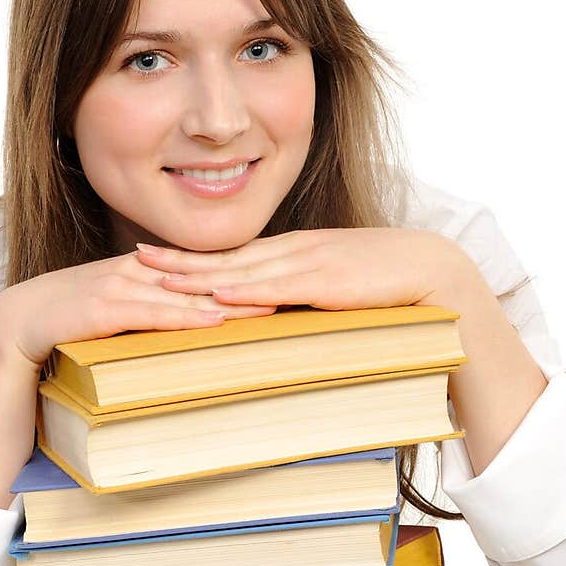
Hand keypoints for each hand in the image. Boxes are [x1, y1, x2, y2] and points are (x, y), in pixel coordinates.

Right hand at [0, 249, 276, 369]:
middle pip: (202, 277)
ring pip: (185, 293)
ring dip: (229, 300)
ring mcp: (118, 287)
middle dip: (248, 284)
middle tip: (292, 290)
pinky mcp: (104, 308)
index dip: (242, 275)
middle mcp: (135, 272)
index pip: (200, 271)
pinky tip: (215, 319)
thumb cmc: (66, 326)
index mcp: (141, 271)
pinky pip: (153, 312)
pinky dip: (186, 316)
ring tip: (270, 307)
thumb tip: (185, 329)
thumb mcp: (115, 316)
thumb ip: (148, 316)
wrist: (16, 330)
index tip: (281, 281)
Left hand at [135, 228, 470, 311]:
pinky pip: (277, 288)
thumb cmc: (387, 280)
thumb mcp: (336, 283)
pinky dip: (245, 292)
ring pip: (241, 271)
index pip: (233, 254)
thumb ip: (305, 293)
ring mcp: (308, 263)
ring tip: (157, 278)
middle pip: (225, 258)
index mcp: (295, 251)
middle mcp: (294, 251)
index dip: (192, 255)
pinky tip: (217, 296)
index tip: (155, 256)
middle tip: (134, 260)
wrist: (431, 269)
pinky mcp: (326, 281)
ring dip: (198, 276)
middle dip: (179, 260)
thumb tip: (276, 314)